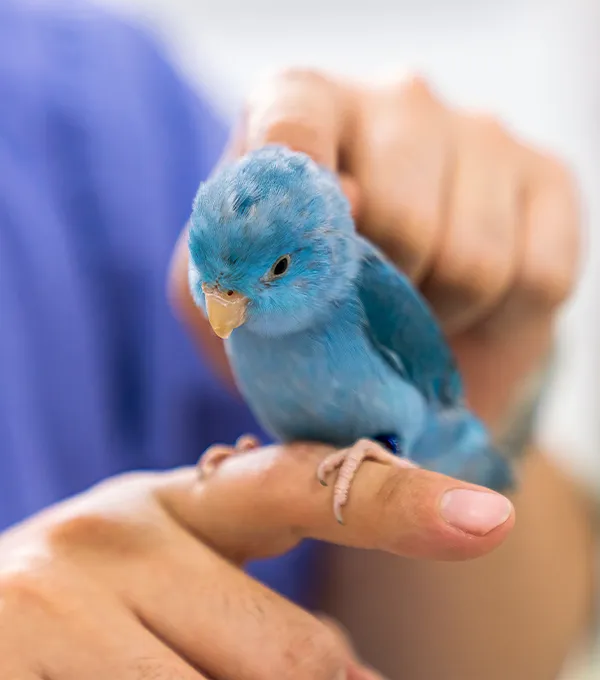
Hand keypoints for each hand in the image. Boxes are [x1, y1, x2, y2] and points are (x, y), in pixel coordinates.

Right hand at [0, 445, 512, 678]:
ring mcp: (52, 603)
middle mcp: (112, 534)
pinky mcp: (7, 664)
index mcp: (167, 502)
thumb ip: (240, 598)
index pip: (296, 486)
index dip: (396, 501)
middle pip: (286, 657)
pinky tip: (131, 679)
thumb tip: (348, 666)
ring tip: (174, 665)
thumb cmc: (72, 616)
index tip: (484, 517)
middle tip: (342, 679)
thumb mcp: (154, 577)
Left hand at [170, 70, 580, 423]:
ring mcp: (481, 132)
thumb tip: (342, 206)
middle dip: (380, 292)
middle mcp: (397, 99)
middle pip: (400, 217)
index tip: (302, 253)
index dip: (298, 193)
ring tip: (415, 307)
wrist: (395, 323)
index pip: (293, 122)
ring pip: (474, 259)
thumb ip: (238, 256)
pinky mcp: (549, 177)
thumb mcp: (234, 291)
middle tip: (367, 305)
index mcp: (303, 102)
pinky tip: (469, 303)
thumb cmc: (303, 296)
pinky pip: (538, 277)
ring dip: (438, 314)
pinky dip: (498, 319)